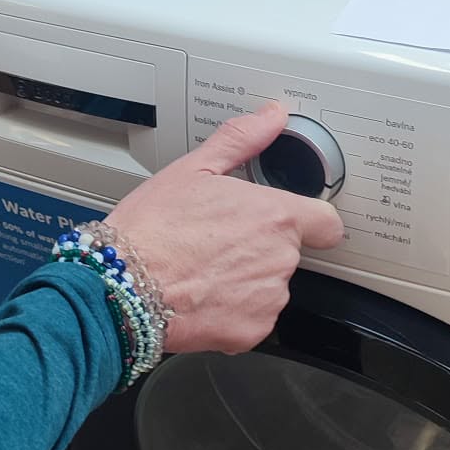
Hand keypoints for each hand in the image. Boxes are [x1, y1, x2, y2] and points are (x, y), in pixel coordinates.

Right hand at [105, 103, 343, 354]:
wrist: (122, 287)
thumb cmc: (151, 230)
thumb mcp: (193, 169)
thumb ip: (242, 140)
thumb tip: (271, 117)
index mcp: (275, 216)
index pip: (327, 223)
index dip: (311, 221)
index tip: (291, 221)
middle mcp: (280, 259)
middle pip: (287, 253)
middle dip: (259, 247)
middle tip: (216, 240)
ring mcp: (268, 299)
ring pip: (269, 286)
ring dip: (246, 280)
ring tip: (203, 268)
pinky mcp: (252, 332)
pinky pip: (252, 319)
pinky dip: (232, 311)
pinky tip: (201, 295)